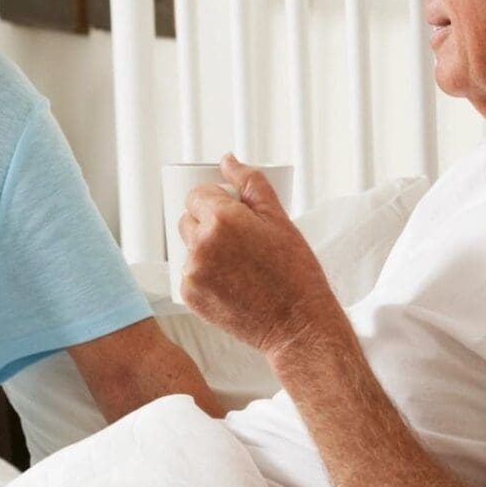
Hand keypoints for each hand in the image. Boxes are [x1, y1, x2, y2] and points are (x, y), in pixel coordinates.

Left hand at [177, 155, 339, 359]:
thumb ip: (251, 183)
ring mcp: (193, 273)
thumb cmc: (295, 273)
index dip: (216, 201)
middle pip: (188, 218)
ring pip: (189, 247)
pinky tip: (232, 283)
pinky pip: (190, 274)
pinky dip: (205, 275)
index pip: (198, 194)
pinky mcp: (189, 297)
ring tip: (239, 265)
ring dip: (206, 249)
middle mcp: (202, 245)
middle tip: (241, 241)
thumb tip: (228, 161)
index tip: (234, 214)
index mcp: (223, 219)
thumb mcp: (280, 219)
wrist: (297, 325)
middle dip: (209, 223)